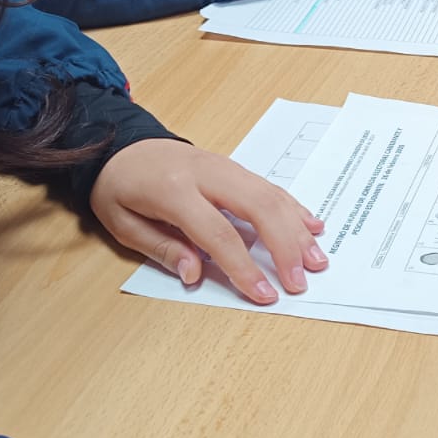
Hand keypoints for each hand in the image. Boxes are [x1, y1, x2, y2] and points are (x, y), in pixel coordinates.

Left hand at [90, 139, 326, 302]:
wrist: (122, 144)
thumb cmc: (119, 188)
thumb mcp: (123, 224)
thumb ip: (162, 248)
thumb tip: (196, 273)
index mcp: (174, 190)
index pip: (218, 233)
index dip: (244, 267)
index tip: (264, 294)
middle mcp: (207, 174)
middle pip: (258, 208)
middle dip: (285, 247)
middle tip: (300, 280)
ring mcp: (225, 167)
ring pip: (271, 195)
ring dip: (298, 229)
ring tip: (317, 260)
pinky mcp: (235, 167)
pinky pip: (270, 186)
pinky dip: (294, 207)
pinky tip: (312, 226)